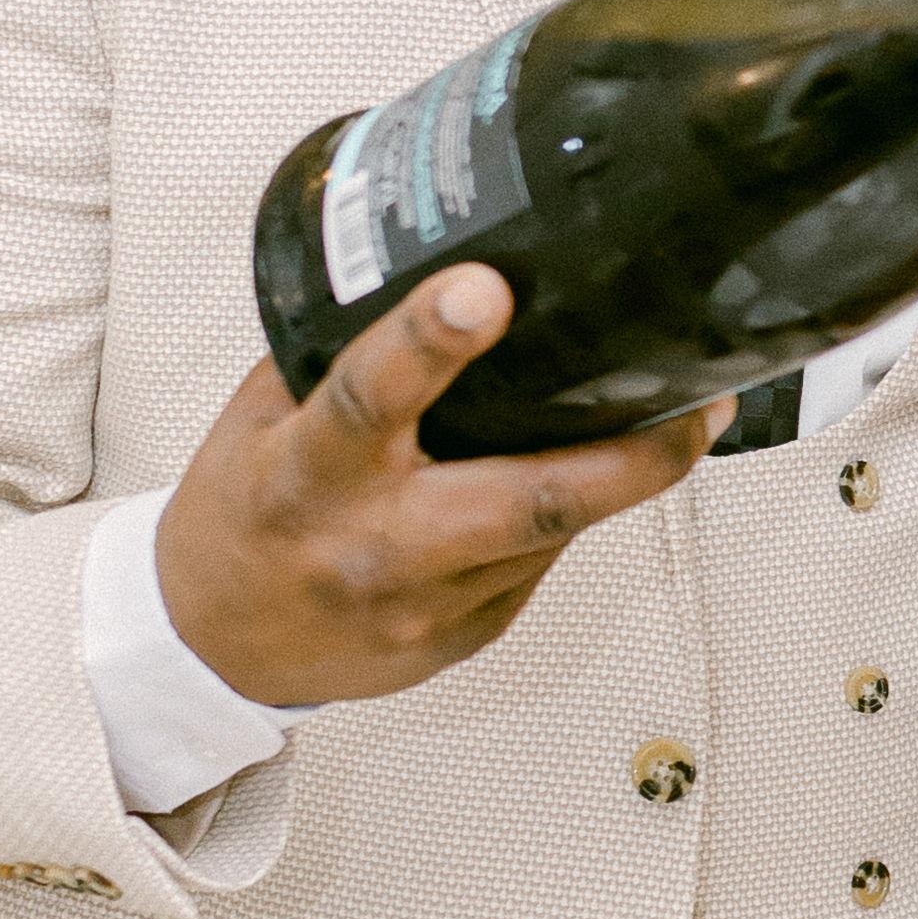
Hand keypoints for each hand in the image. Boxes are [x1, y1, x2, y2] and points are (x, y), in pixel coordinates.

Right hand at [152, 268, 711, 710]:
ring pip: (553, 533)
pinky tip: (584, 479)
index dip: (428, 342)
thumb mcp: (260, 420)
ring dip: (620, 476)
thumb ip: (338, 355)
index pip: (369, 400)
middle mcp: (375, 547)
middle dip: (631, 458)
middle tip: (703, 404)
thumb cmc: (240, 517)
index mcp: (308, 476)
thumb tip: (436, 269)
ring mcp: (427, 607)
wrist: (215, 649)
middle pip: (528, 500)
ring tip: (680, 417)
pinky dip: (564, 517)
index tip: (486, 287)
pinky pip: (538, 565)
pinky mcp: (465, 641)